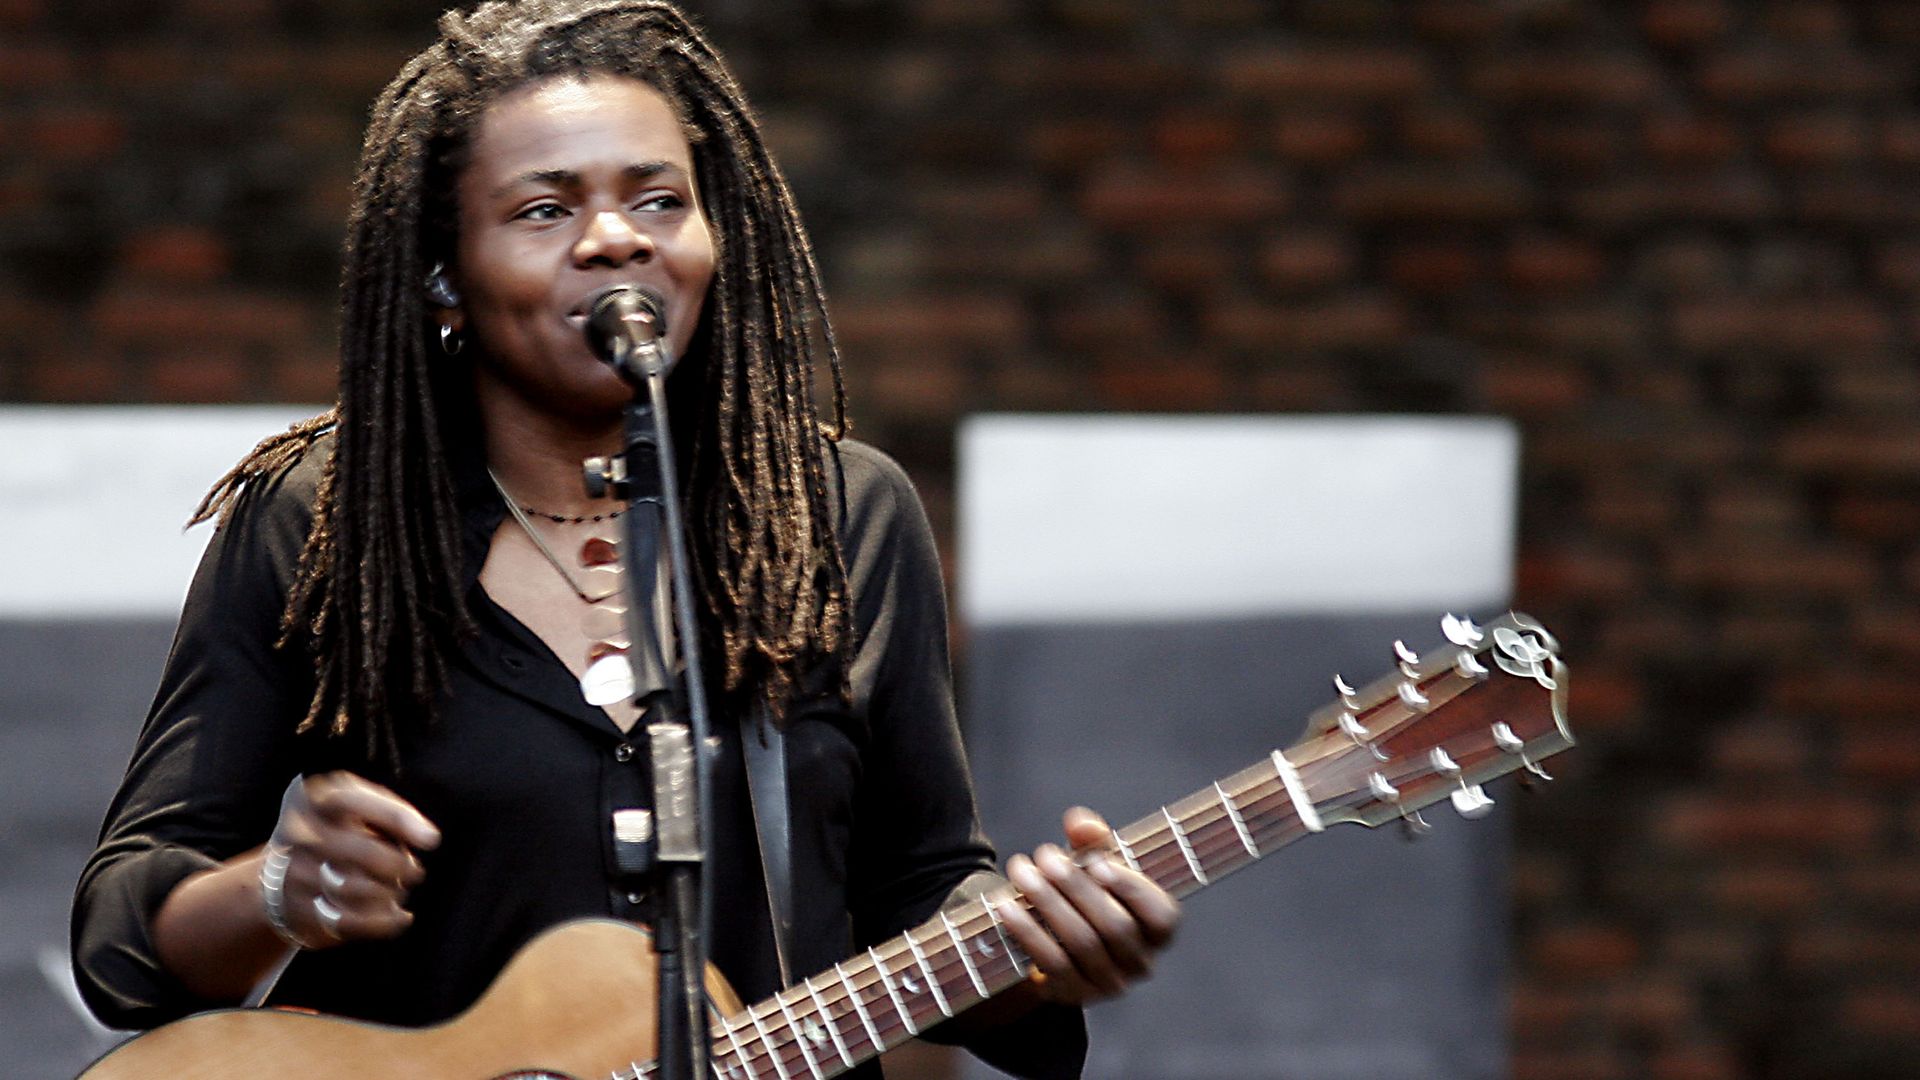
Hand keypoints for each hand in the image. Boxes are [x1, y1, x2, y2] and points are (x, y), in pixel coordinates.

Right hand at [264, 771, 440, 947]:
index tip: (431, 839)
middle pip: (360, 851)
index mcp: (314, 799)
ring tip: (398, 890)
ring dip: (389, 893)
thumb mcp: (358, 806)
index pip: (354, 803)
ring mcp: (293, 874)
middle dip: (398, 865)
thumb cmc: (337, 830)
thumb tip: (429, 836)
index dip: (396, 819)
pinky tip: (399, 916)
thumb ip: (392, 813)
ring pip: (354, 890)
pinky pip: (346, 922)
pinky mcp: (297, 910)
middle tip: (414, 871)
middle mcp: (298, 834)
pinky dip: (381, 922)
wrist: (279, 872)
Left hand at [997, 806, 1180, 1004]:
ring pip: (1082, 944)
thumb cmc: (1085, 893)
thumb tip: (1079, 822)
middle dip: (1076, 888)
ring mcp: (1108, 984)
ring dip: (1048, 904)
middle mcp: (1141, 963)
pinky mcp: (1073, 994)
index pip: (1162, 916)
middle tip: (1043, 855)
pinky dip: (1028, 932)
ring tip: (1021, 872)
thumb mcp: (1094, 863)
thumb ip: (1093, 840)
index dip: (1132, 890)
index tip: (1096, 863)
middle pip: (1115, 927)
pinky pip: (1052, 965)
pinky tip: (1007, 905)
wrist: (1055, 940)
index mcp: (1157, 931)